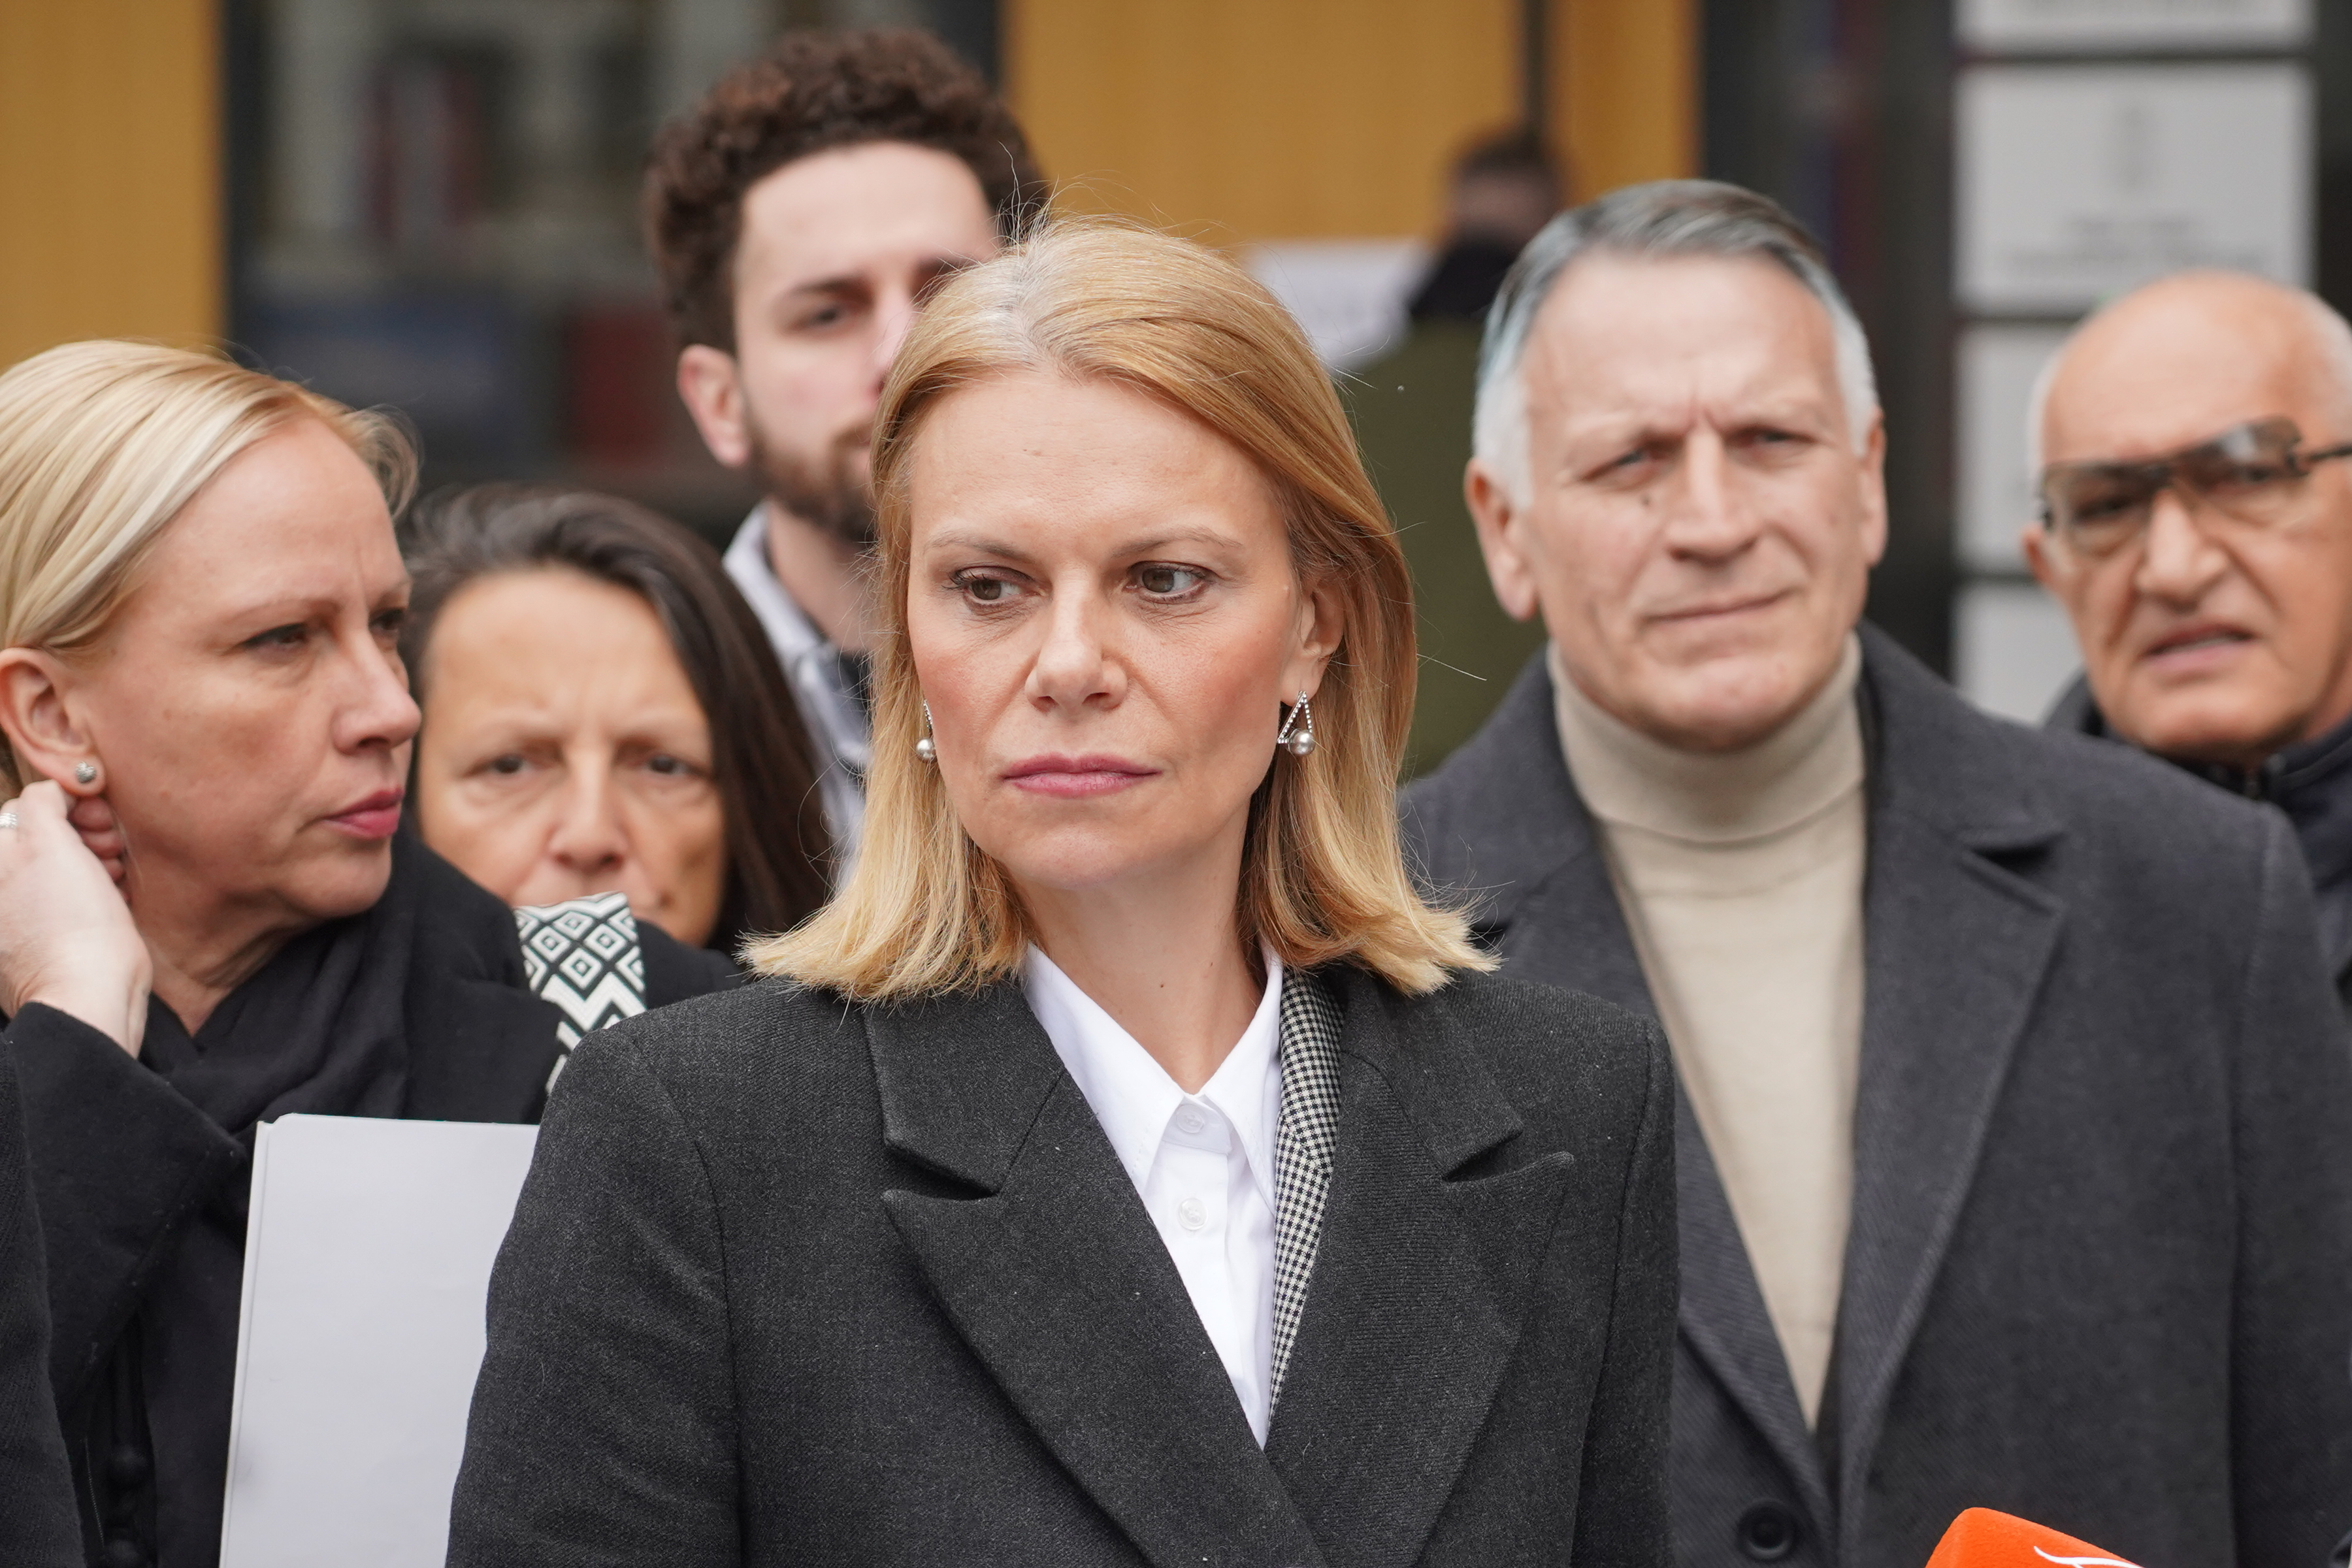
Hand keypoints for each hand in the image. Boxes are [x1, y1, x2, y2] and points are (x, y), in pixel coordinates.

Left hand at [0, 782, 148, 1054]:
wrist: (87, 996)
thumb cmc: (74, 923)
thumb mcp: (51, 845)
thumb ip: (41, 804)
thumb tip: (50, 789)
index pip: (28, 807)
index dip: (71, 804)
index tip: (102, 818)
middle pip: (40, 837)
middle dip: (81, 832)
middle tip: (113, 844)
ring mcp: (12, 921)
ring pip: (54, 868)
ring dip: (89, 860)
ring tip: (116, 872)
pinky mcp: (34, 945)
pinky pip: (61, 901)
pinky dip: (86, 893)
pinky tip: (110, 899)